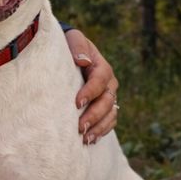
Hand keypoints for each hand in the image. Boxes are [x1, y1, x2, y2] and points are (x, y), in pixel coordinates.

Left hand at [64, 29, 118, 143]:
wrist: (70, 52)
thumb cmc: (69, 46)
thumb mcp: (73, 39)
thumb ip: (78, 47)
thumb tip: (82, 60)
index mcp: (102, 67)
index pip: (100, 80)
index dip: (90, 92)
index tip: (77, 103)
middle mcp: (109, 84)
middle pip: (107, 101)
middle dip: (94, 115)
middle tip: (79, 127)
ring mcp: (108, 97)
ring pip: (110, 114)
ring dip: (99, 127)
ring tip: (85, 138)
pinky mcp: (105, 107)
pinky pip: (109, 121)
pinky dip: (101, 131)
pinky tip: (90, 140)